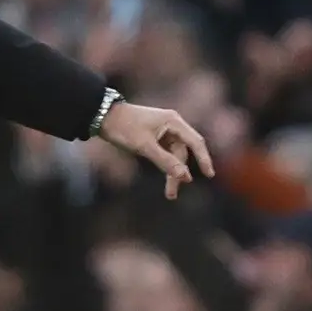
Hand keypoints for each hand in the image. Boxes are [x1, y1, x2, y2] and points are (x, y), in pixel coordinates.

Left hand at [97, 100, 215, 198]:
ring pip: (175, 155)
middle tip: (172, 194)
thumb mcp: (144, 146)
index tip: (209, 175)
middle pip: (183, 153)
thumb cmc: (124, 127)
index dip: (204, 159)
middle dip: (180, 173)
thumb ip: (165, 161)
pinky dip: (166, 166)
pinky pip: (166, 154)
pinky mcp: (155, 137)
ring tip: (169, 194)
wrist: (102, 116)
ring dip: (172, 173)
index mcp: (173, 122)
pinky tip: (166, 179)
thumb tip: (185, 176)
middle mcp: (172, 124)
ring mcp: (164, 131)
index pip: (196, 142)